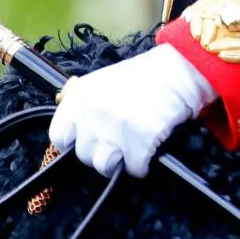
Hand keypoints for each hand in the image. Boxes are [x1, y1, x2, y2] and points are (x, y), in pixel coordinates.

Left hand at [48, 43, 217, 177]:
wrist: (180, 68)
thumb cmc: (143, 77)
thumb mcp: (102, 83)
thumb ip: (83, 106)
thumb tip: (72, 133)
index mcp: (78, 98)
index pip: (59, 137)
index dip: (75, 142)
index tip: (90, 140)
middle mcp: (91, 113)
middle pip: (84, 155)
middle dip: (103, 151)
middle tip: (122, 136)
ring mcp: (114, 129)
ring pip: (105, 166)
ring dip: (122, 159)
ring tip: (136, 141)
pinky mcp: (139, 141)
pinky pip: (136, 169)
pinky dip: (145, 163)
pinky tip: (152, 143)